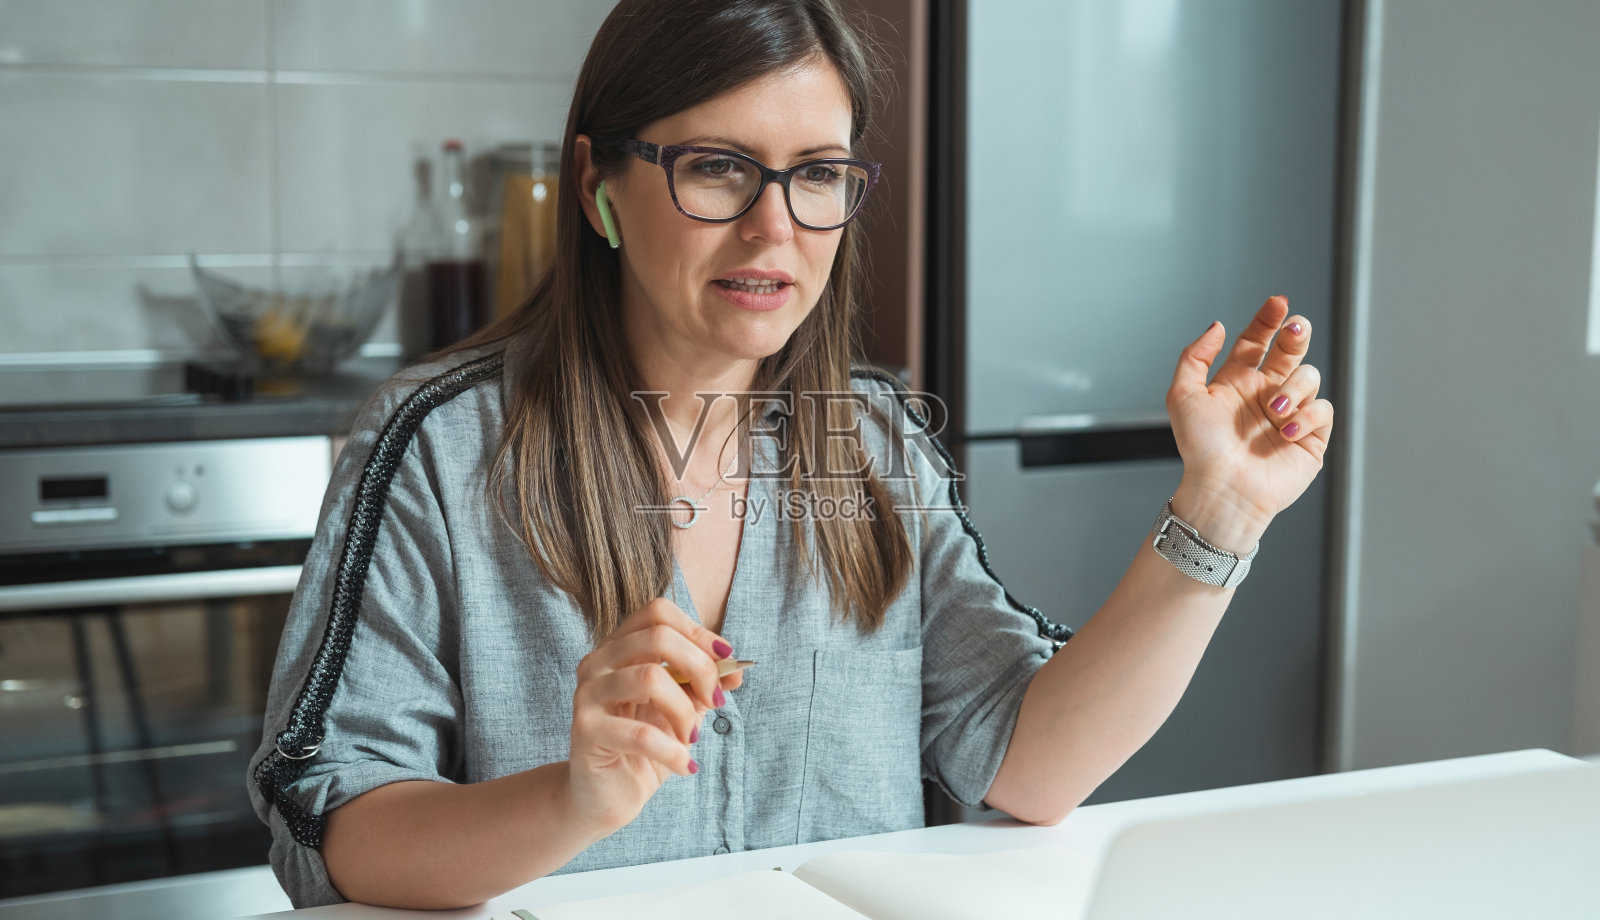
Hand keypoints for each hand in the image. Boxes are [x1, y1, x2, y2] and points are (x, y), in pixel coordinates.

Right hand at [564, 598, 742, 836]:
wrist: (607, 795)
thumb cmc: (643, 747)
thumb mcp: (681, 710)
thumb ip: (703, 686)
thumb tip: (736, 670)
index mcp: (619, 647)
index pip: (658, 613)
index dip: (697, 631)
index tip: (725, 657)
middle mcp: (598, 662)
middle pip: (657, 637)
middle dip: (700, 667)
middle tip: (715, 700)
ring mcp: (587, 694)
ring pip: (649, 679)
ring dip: (685, 712)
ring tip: (691, 738)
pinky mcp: (585, 731)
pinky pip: (640, 734)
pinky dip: (673, 752)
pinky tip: (685, 766)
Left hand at [1165, 296, 1334, 548]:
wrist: (1221, 490)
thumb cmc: (1200, 449)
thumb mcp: (1183, 396)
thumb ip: (1195, 357)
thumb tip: (1218, 326)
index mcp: (1238, 381)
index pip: (1257, 340)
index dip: (1268, 319)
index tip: (1277, 303)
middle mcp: (1266, 394)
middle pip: (1291, 350)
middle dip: (1296, 334)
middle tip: (1294, 328)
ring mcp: (1290, 414)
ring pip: (1309, 377)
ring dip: (1293, 388)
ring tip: (1274, 411)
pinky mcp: (1310, 436)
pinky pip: (1322, 409)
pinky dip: (1307, 415)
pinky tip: (1286, 431)